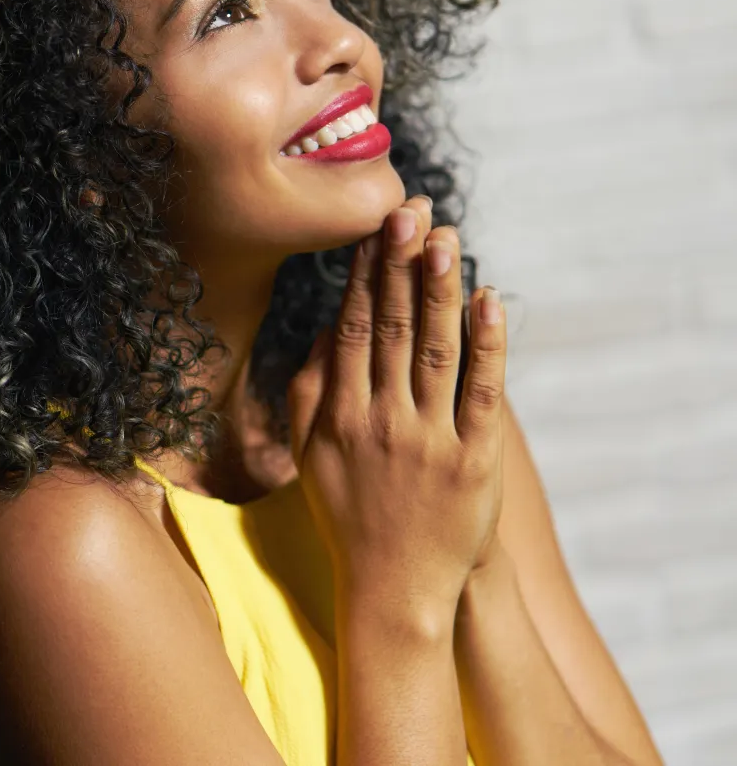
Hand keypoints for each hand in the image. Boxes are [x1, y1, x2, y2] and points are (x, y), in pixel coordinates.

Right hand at [287, 197, 507, 624]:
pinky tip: (488, 299)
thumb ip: (309, 392)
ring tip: (444, 236)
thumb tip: (324, 332)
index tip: (373, 228)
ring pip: (434, 349)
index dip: (363, 274)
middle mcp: (380, 419)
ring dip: (439, 288)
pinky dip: (488, 344)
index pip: (351, 328)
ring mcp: (428, 440)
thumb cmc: (347, 517)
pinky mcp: (473, 461)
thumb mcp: (310, 455)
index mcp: (338, 414)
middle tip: (408, 209)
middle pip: (391, 326)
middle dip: (400, 263)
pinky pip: (483, 393)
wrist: (392, 589)